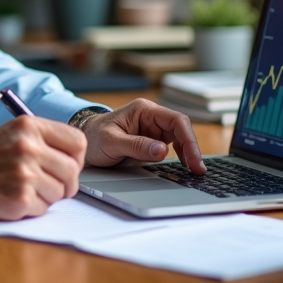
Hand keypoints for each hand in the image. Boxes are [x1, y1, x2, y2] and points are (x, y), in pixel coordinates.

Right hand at [0, 116, 86, 220]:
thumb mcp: (10, 133)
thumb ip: (41, 139)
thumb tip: (73, 156)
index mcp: (29, 126)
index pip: (77, 141)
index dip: (77, 158)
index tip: (68, 165)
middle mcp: (29, 146)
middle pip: (72, 170)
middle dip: (66, 183)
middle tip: (51, 186)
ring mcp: (25, 172)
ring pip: (60, 192)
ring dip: (46, 197)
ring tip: (23, 189)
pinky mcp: (20, 198)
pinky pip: (44, 209)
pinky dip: (32, 209)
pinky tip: (13, 199)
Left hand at [81, 99, 205, 173]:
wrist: (84, 140)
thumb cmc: (94, 136)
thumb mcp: (111, 142)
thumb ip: (136, 145)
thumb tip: (162, 151)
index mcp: (144, 110)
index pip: (175, 120)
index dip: (188, 139)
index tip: (193, 159)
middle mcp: (152, 117)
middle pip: (181, 129)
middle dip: (192, 149)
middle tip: (198, 170)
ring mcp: (153, 128)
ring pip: (180, 138)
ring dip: (188, 153)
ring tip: (194, 172)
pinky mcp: (152, 140)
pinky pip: (172, 147)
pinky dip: (180, 157)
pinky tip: (184, 168)